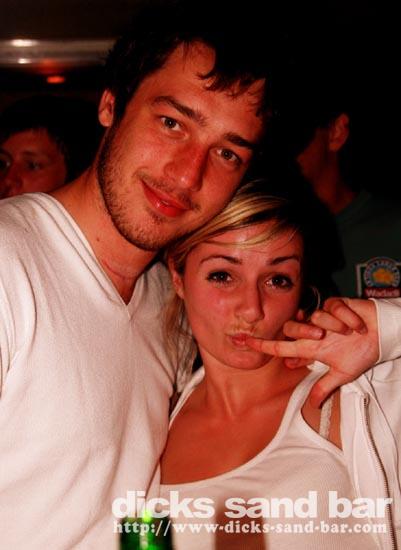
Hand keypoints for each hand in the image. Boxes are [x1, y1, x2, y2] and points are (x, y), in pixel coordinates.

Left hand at [247, 298, 377, 407]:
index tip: (245, 342)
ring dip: (333, 326)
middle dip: (304, 331)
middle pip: (292, 327)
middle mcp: (313, 331)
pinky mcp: (336, 304)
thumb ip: (325, 386)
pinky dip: (347, 318)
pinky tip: (356, 325)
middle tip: (322, 336)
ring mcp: (323, 317)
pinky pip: (333, 307)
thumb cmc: (361, 352)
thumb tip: (313, 404)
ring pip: (314, 316)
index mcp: (311, 348)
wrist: (381, 335)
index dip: (264, 345)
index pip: (282, 346)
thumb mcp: (342, 373)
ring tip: (348, 332)